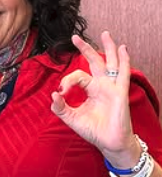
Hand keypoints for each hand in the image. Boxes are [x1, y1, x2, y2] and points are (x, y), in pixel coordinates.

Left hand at [51, 31, 138, 166]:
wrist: (108, 143)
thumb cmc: (93, 130)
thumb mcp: (70, 118)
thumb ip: (60, 107)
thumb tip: (53, 94)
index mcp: (90, 89)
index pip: (77, 76)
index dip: (66, 81)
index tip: (60, 93)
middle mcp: (101, 85)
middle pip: (94, 61)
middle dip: (85, 48)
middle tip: (75, 37)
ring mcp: (112, 87)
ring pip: (110, 63)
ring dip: (108, 48)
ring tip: (105, 33)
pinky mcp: (120, 93)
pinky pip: (123, 74)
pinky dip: (124, 61)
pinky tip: (123, 49)